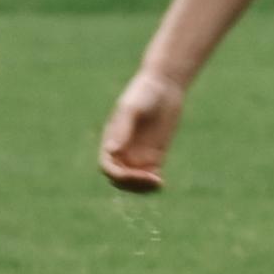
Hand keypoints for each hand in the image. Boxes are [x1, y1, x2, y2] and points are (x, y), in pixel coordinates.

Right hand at [97, 69, 184, 192]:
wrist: (165, 86)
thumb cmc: (144, 92)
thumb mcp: (133, 109)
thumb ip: (123, 129)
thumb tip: (112, 151)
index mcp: (111, 140)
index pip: (108, 166)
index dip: (117, 175)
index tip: (133, 174)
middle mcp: (123, 150)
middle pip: (120, 178)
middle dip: (132, 183)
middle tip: (150, 178)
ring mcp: (138, 154)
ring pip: (135, 181)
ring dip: (142, 188)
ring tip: (157, 183)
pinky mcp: (155, 155)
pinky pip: (151, 176)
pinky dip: (153, 184)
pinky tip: (161, 182)